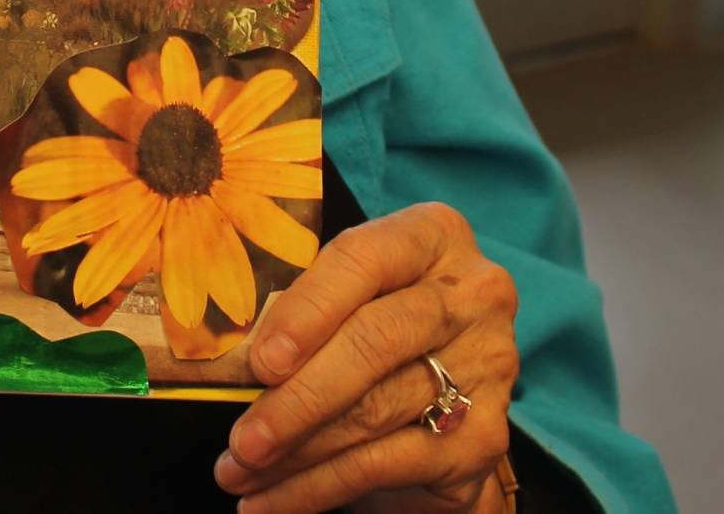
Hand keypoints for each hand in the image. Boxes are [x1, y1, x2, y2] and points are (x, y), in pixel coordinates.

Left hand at [213, 202, 517, 513]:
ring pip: (375, 412)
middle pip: (375, 342)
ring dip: (296, 452)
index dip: (308, 310)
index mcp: (433, 235)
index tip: (261, 362)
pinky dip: (319, 487)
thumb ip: (305, 308)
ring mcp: (487, 364)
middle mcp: (474, 293)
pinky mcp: (483, 435)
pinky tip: (273, 502)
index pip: (364, 259)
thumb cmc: (374, 326)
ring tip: (238, 473)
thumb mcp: (346, 295)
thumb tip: (236, 363)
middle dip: (298, 398)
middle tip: (242, 440)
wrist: (445, 395)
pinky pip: (386, 465)